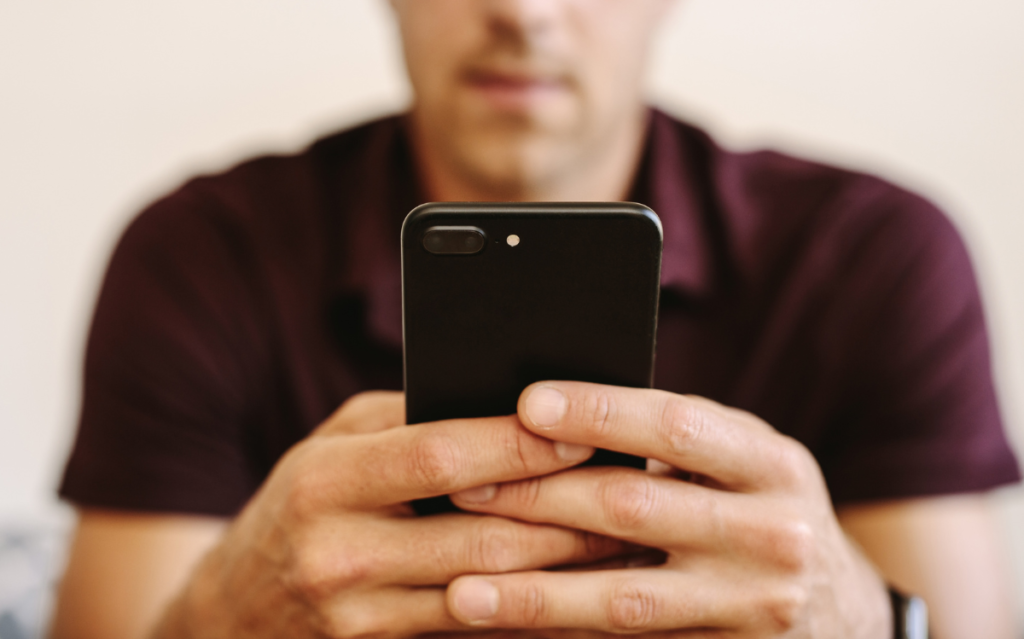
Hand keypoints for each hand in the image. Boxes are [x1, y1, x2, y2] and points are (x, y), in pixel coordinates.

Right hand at [154, 391, 627, 638]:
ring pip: (491, 593)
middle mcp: (340, 554)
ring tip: (629, 543)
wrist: (233, 614)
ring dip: (567, 571)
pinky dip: (534, 612)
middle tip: (634, 493)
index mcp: (325, 480)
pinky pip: (477, 633)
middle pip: (480, 535)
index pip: (438, 457)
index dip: (517, 445)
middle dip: (567, 515)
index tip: (583, 431)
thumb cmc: (298, 504)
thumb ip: (408, 422)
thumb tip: (504, 401)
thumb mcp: (332, 444)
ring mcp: (360, 617)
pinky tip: (581, 594)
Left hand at [446, 382, 892, 637]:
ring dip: (534, 595)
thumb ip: (674, 440)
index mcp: (773, 464)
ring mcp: (752, 609)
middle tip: (463, 487)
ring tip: (460, 590)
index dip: (600, 412)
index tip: (527, 402)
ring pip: (623, 599)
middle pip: (634, 509)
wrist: (841, 612)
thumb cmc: (763, 510)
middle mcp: (772, 536)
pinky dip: (564, 637)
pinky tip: (507, 634)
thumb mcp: (744, 462)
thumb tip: (550, 418)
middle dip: (539, 497)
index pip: (677, 426)